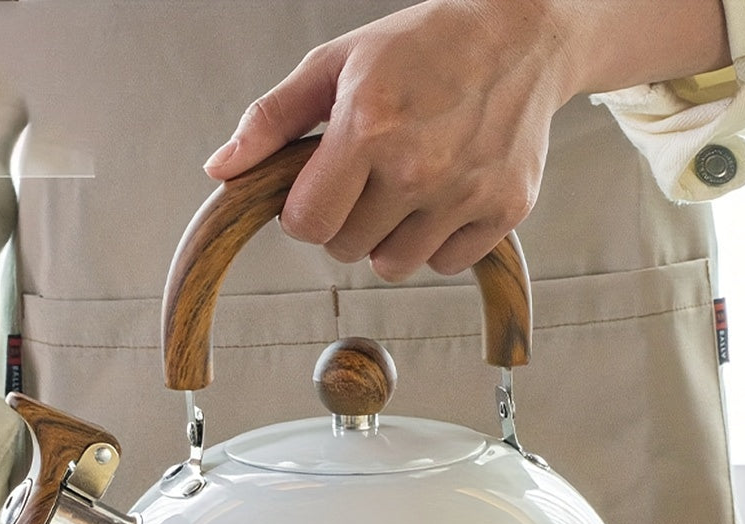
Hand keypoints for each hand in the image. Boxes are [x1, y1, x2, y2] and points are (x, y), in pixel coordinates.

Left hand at [204, 0, 728, 280]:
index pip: (306, 224)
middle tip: (369, 179)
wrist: (522, 37)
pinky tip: (444, 198)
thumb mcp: (337, 63)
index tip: (320, 188)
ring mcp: (464, 193)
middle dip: (346, 221)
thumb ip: (273, 119)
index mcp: (366, 127)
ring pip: (394, 266)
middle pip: (346, 250)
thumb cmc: (425, 46)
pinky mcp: (504, 211)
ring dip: (389, 239)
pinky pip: (444, 265)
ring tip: (406, 190)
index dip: (304, 211)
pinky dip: (437, 243)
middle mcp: (417, 168)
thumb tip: (222, 170)